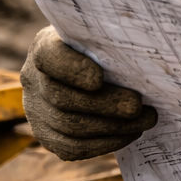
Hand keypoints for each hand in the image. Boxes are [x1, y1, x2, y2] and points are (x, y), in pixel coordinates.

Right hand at [20, 26, 157, 160]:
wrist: (88, 66)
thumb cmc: (103, 45)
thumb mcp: (103, 34)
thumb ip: (113, 39)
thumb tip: (145, 49)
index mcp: (45, 47)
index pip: (49, 57)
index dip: (72, 70)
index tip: (99, 79)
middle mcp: (34, 80)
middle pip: (63, 99)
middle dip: (106, 105)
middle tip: (137, 106)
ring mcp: (36, 110)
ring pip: (69, 127)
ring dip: (112, 127)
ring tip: (146, 120)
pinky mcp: (46, 135)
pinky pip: (72, 147)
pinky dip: (105, 143)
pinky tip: (130, 133)